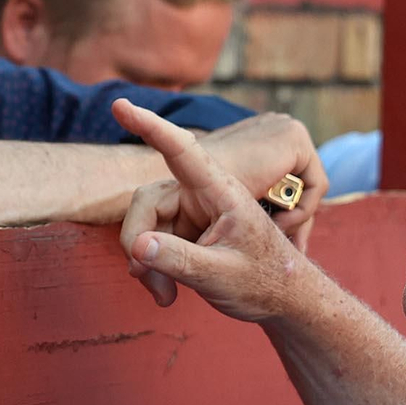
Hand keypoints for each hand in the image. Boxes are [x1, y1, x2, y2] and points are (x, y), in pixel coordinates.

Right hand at [115, 99, 313, 319]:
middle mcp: (204, 195)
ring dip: (146, 261)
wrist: (284, 299)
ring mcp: (194, 213)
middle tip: (142, 278)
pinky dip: (154, 267)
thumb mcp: (222, 275)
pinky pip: (155, 241)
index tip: (121, 106)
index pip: (182, 151)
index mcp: (222, 192)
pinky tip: (167, 291)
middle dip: (137, 241)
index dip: (150, 127)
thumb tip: (136, 245)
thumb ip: (180, 259)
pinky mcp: (188, 231)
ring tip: (163, 296)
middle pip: (148, 202)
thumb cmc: (265, 280)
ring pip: (147, 226)